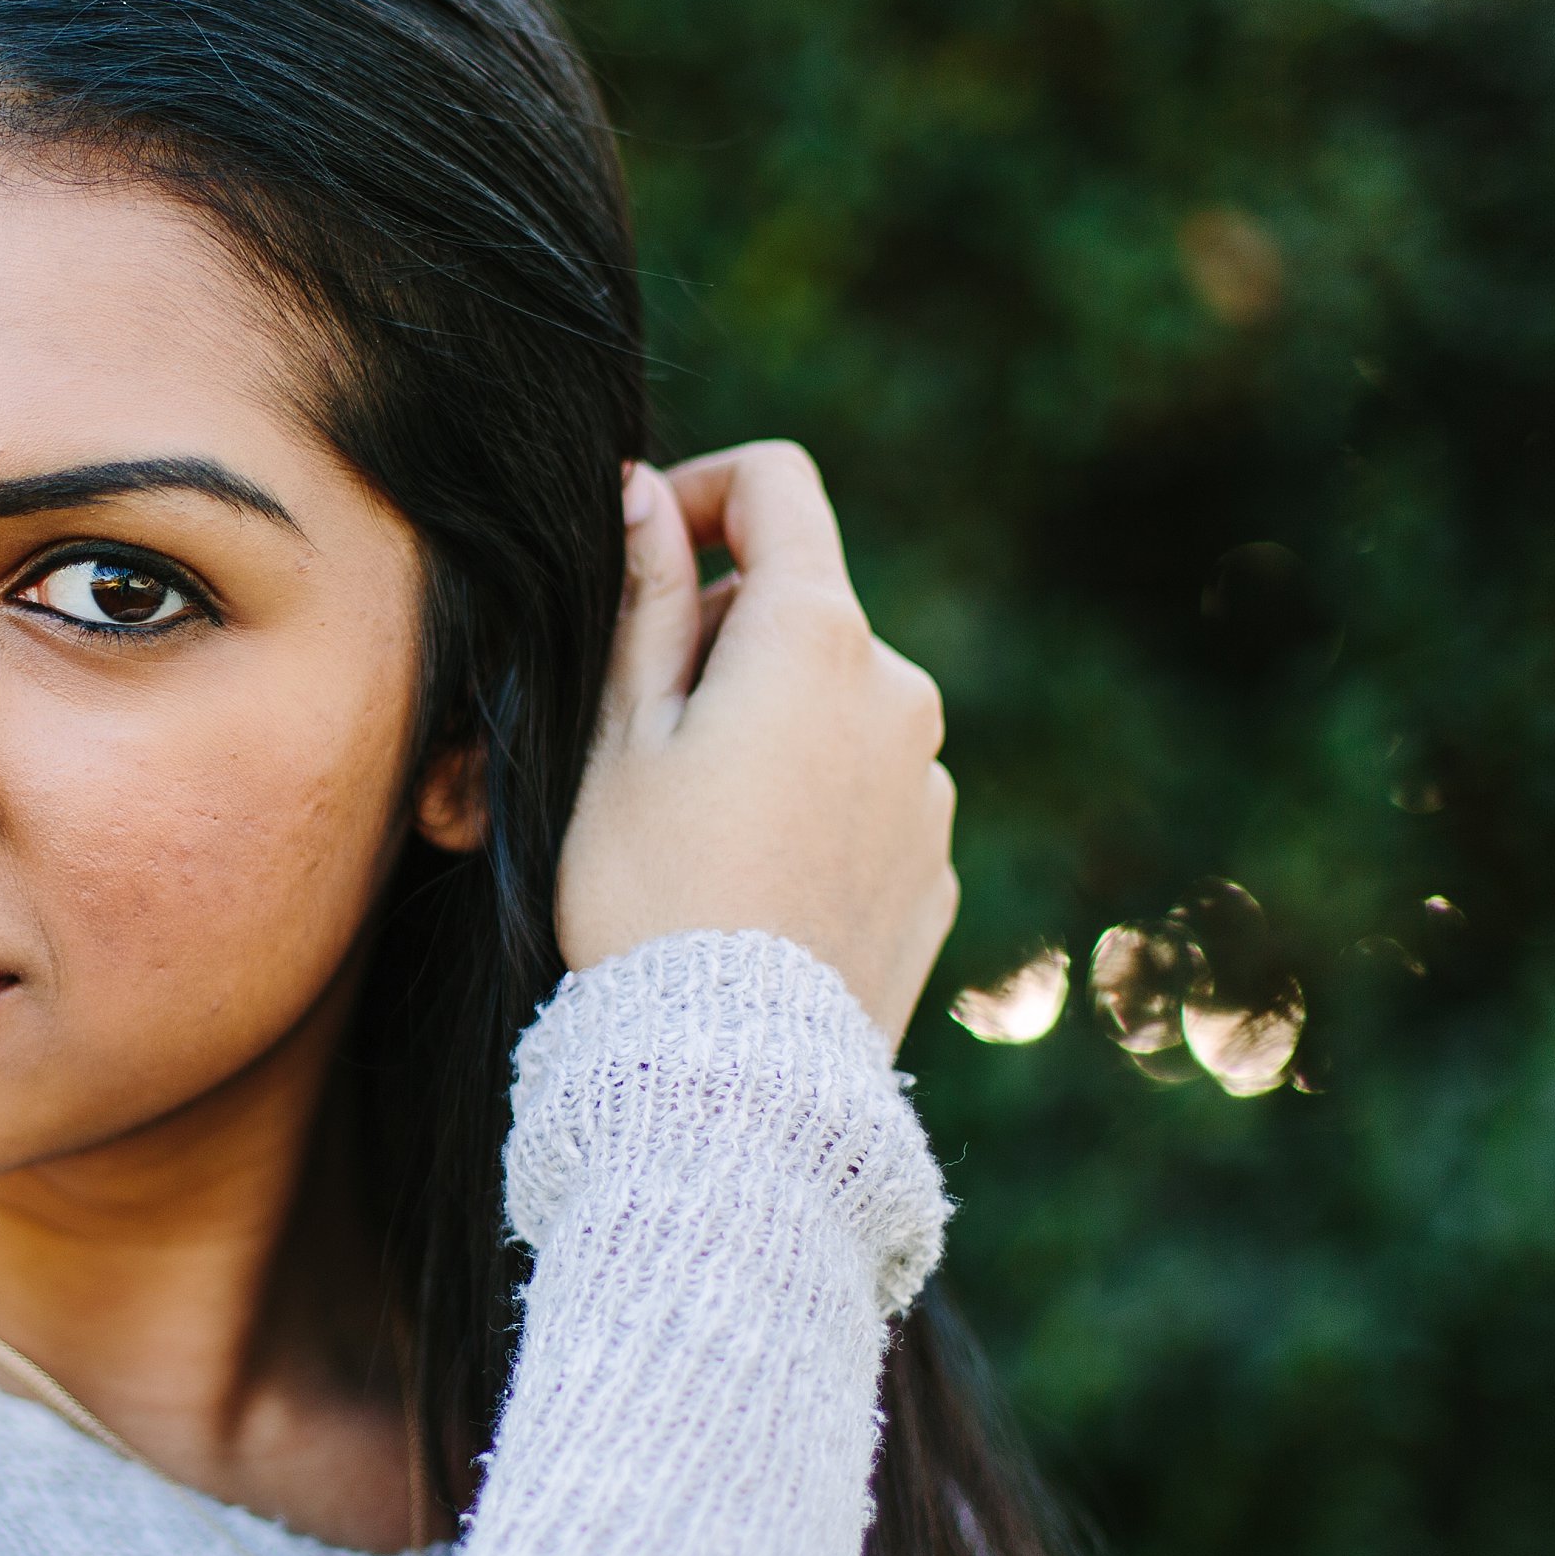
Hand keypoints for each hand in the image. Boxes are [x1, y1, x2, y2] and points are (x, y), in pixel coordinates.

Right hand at [555, 443, 957, 1048]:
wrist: (730, 1068)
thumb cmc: (646, 892)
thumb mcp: (617, 739)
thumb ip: (643, 601)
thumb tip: (645, 492)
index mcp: (813, 636)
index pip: (776, 487)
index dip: (703, 492)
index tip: (647, 544)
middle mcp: (897, 690)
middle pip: (802, 608)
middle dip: (721, 640)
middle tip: (637, 736)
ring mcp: (929, 783)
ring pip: (835, 707)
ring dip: (770, 727)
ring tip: (693, 827)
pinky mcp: (937, 864)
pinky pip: (866, 795)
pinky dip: (810, 803)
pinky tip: (748, 881)